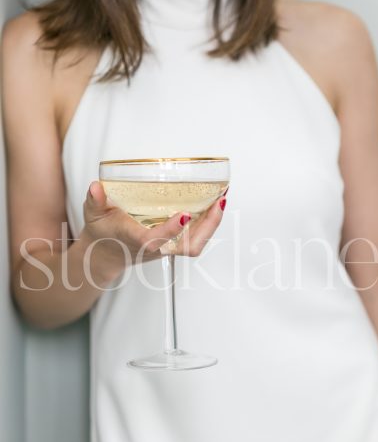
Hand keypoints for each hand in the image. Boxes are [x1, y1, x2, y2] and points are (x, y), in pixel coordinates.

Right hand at [80, 181, 226, 281]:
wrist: (107, 255)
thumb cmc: (103, 233)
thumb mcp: (93, 214)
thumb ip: (94, 200)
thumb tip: (95, 187)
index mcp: (135, 240)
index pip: (154, 240)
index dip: (170, 229)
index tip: (185, 214)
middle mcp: (155, 247)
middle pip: (188, 247)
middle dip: (207, 228)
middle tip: (219, 203)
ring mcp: (167, 248)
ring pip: (196, 245)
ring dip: (212, 224)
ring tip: (221, 200)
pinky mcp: (173, 245)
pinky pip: (196, 239)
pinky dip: (208, 224)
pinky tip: (214, 206)